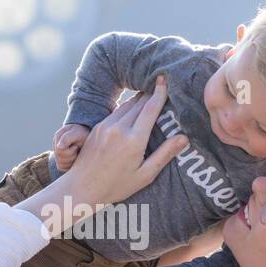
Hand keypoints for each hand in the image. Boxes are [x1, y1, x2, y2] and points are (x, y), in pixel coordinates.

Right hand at [53, 124, 89, 171]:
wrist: (90, 138)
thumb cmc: (83, 134)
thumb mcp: (77, 133)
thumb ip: (67, 138)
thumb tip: (59, 147)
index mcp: (58, 137)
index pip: (58, 150)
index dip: (69, 151)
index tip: (76, 145)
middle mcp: (56, 146)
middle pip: (59, 158)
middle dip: (71, 155)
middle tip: (78, 149)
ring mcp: (57, 154)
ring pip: (61, 164)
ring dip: (72, 160)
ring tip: (77, 153)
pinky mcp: (61, 161)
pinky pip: (62, 167)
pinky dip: (71, 165)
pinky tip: (76, 158)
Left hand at [64, 76, 188, 204]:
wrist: (81, 187)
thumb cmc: (116, 186)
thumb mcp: (144, 175)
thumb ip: (164, 154)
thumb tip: (184, 138)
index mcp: (134, 141)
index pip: (150, 109)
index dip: (159, 92)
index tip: (165, 79)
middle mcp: (119, 129)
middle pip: (139, 103)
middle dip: (151, 93)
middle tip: (161, 84)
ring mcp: (106, 126)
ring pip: (127, 105)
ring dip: (139, 99)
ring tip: (149, 94)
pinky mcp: (97, 127)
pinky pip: (116, 112)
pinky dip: (127, 107)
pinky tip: (132, 109)